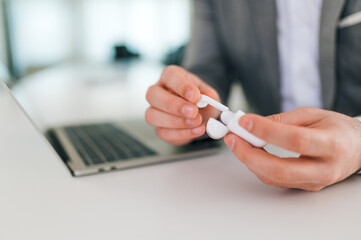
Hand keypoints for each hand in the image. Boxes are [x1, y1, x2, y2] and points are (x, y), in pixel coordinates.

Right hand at [145, 65, 220, 144]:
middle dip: (174, 105)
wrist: (202, 115)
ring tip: (197, 122)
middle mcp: (157, 91)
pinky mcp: (158, 128)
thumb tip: (207, 95)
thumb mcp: (209, 94)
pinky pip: (163, 132)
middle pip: (153, 95)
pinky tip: (196, 130)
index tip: (195, 96)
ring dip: (176, 121)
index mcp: (170, 76)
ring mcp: (154, 110)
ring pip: (152, 115)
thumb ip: (209, 94)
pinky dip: (182, 133)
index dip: (182, 86)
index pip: (170, 76)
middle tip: (193, 111)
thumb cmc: (201, 100)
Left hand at [224, 107, 360, 190]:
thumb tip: (253, 124)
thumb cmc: (336, 129)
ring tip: (236, 141)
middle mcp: (324, 168)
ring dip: (249, 160)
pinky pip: (275, 180)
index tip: (244, 121)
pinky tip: (249, 152)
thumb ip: (283, 119)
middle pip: (280, 169)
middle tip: (232, 138)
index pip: (294, 140)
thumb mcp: (313, 114)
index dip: (266, 131)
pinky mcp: (305, 186)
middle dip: (249, 154)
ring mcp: (314, 181)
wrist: (356, 148)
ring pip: (274, 178)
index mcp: (331, 144)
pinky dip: (257, 165)